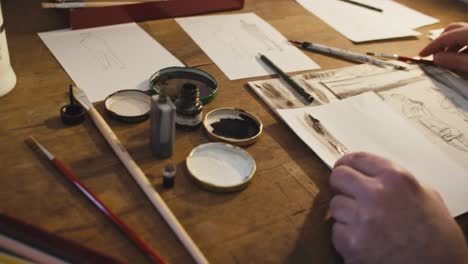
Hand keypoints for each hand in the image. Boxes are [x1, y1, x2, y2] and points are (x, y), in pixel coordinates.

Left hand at [329, 152, 467, 263]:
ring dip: (345, 213)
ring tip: (366, 223)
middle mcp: (376, 195)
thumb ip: (397, 182)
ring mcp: (361, 219)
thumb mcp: (426, 196)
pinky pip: (336, 230)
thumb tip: (374, 175)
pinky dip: (346, 235)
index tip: (343, 166)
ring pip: (335, 205)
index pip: (357, 159)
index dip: (347, 163)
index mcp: (395, 179)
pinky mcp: (351, 243)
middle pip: (338, 177)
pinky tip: (365, 239)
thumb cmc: (437, 237)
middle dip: (341, 185)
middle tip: (347, 192)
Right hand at [419, 22, 467, 72]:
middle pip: (453, 29)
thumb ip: (454, 60)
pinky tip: (462, 57)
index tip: (421, 55)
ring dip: (452, 44)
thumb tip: (437, 58)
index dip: (431, 46)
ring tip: (449, 59)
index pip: (445, 37)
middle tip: (435, 55)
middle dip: (441, 41)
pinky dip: (462, 45)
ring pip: (462, 33)